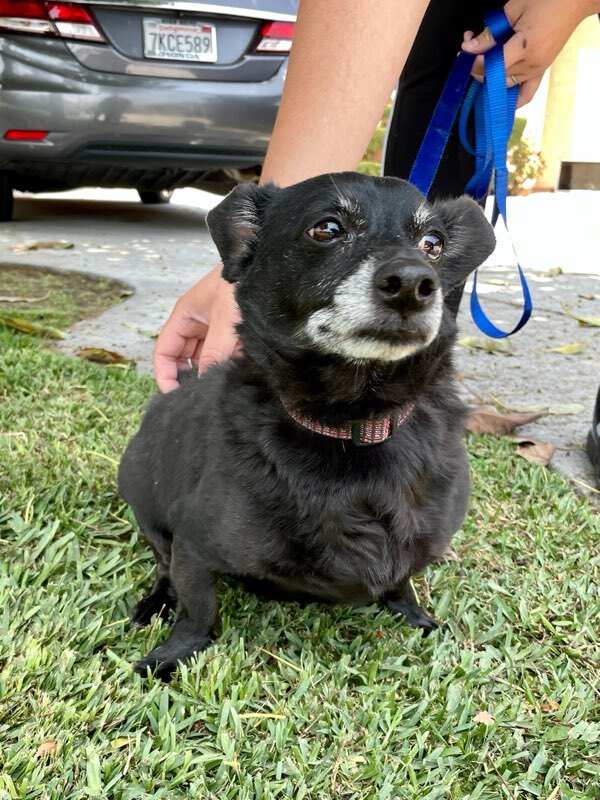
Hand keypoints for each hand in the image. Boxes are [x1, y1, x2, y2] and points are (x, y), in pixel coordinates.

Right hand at [153, 265, 239, 391]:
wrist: (267, 265)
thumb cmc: (241, 281)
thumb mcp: (225, 319)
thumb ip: (214, 351)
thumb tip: (205, 380)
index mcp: (186, 315)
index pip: (164, 351)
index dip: (164, 374)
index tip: (173, 395)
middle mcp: (198, 322)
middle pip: (183, 357)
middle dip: (188, 376)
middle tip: (198, 396)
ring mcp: (216, 327)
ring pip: (206, 357)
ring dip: (211, 370)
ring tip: (219, 386)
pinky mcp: (234, 332)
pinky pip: (226, 353)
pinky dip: (229, 364)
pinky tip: (236, 372)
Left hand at [461, 0, 599, 106]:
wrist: (577, 2)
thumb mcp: (515, 9)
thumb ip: (491, 31)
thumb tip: (470, 47)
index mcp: (525, 48)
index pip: (491, 66)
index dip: (473, 61)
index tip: (463, 53)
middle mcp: (532, 65)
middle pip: (495, 77)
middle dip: (478, 66)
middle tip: (469, 51)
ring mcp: (538, 70)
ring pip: (506, 85)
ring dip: (490, 77)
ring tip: (481, 63)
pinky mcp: (542, 70)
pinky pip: (526, 93)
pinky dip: (512, 99)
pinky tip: (499, 98)